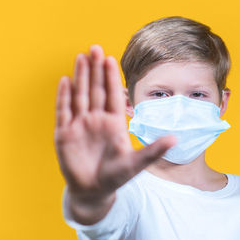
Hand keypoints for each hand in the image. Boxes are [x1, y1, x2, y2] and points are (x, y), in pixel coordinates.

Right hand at [55, 44, 175, 203]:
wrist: (92, 192)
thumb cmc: (115, 177)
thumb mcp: (136, 164)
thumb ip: (154, 150)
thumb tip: (176, 140)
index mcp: (113, 122)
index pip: (113, 94)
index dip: (111, 77)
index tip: (111, 58)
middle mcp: (96, 119)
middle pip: (95, 89)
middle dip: (95, 69)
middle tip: (95, 47)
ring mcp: (79, 125)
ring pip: (79, 95)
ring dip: (80, 77)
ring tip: (81, 57)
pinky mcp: (64, 133)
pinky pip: (64, 111)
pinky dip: (64, 96)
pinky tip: (65, 80)